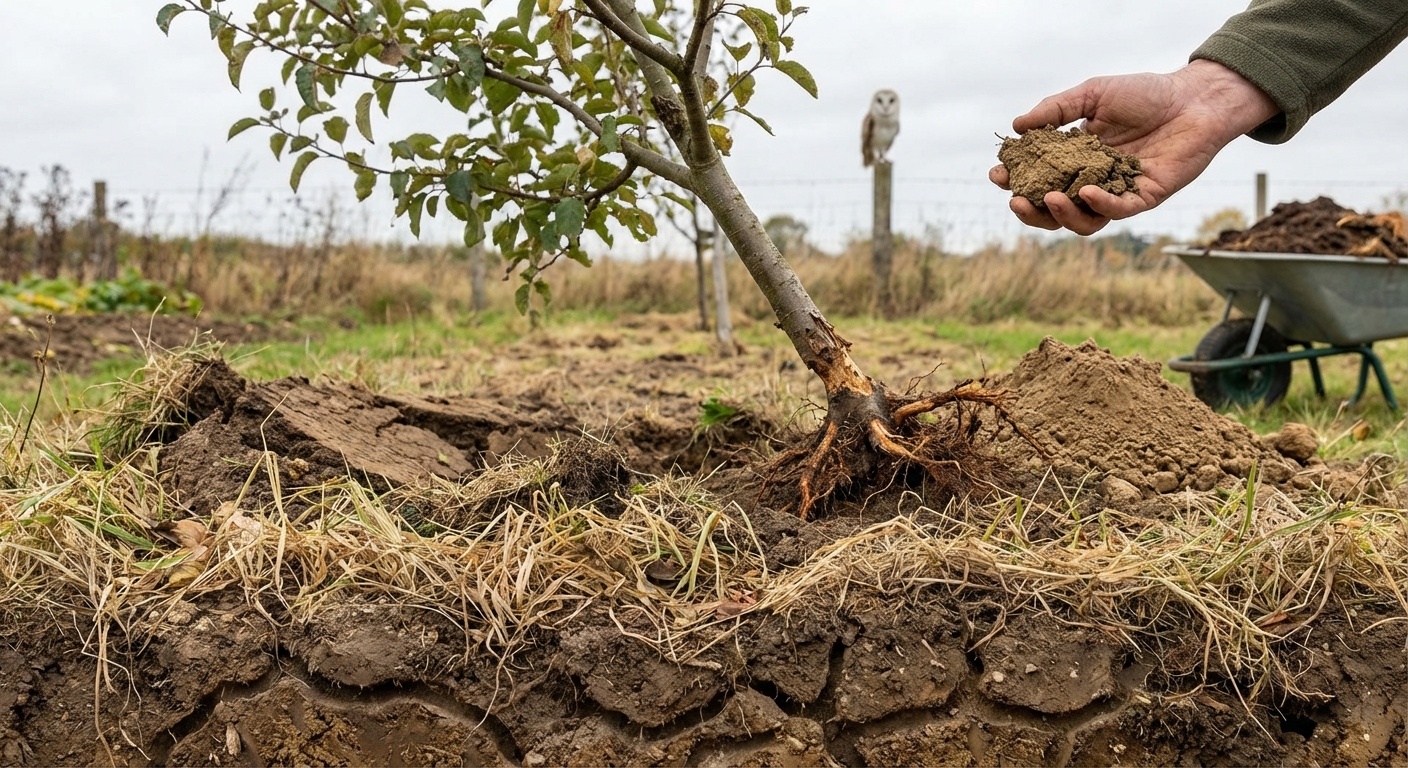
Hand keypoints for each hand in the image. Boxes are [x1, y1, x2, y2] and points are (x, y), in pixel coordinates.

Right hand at [989, 59, 1278, 234]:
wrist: (1194, 99)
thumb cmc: (1146, 94)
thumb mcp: (1093, 94)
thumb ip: (1056, 110)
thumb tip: (1017, 125)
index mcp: (1076, 159)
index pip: (1039, 178)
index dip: (1017, 181)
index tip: (999, 174)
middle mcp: (1093, 181)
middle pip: (1054, 210)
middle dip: (1031, 210)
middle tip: (1016, 200)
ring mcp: (1117, 192)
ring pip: (1082, 221)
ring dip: (1061, 215)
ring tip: (1050, 198)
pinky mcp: (1144, 198)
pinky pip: (1118, 210)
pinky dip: (1100, 204)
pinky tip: (1087, 191)